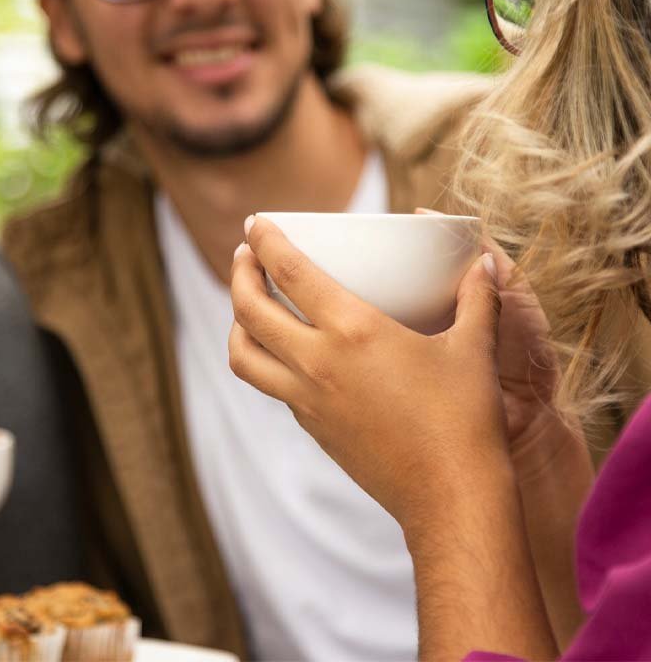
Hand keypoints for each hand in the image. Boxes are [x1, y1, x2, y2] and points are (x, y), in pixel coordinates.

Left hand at [229, 216, 508, 531]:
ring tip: (250, 304)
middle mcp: (317, 362)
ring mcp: (307, 399)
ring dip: (237, 323)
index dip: (266, 241)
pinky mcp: (311, 426)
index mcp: (353, 330)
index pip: (289, 272)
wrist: (450, 497)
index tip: (256, 222)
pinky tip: (287, 351)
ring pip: (243, 354)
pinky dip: (264, 358)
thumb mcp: (473, 349)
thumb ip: (478, 298)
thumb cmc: (464, 419)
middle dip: (239, 274)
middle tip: (246, 255)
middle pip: (248, 309)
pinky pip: (271, 385)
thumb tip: (483, 262)